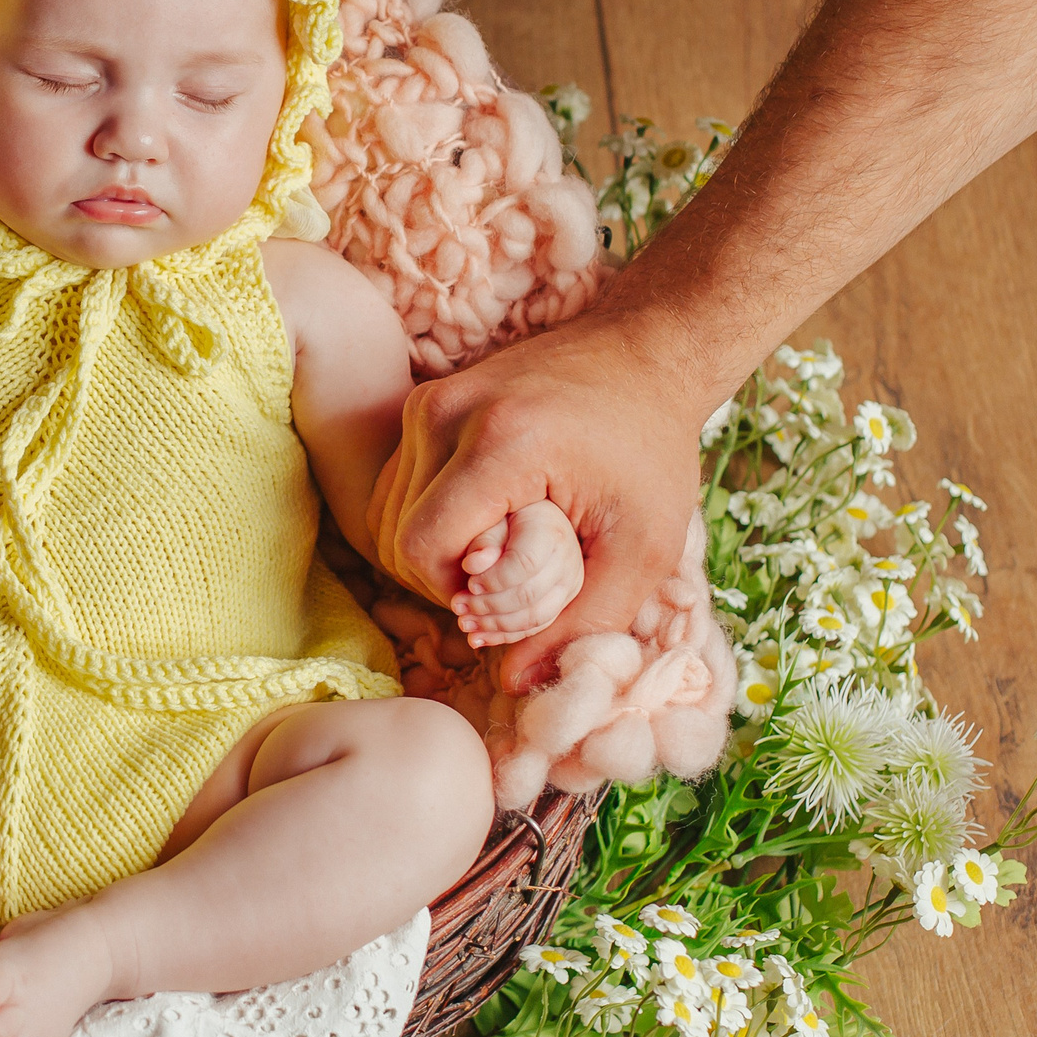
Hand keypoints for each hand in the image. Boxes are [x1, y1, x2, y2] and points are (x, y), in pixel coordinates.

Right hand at [369, 316, 707, 692]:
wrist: (646, 354)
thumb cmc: (650, 449)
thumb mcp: (643, 548)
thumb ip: (582, 622)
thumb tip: (516, 682)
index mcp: (502, 444)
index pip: (420, 547)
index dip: (453, 594)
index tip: (507, 598)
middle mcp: (448, 412)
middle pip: (394, 534)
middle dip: (442, 579)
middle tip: (506, 583)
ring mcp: (430, 399)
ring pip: (385, 512)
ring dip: (431, 551)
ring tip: (497, 554)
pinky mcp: (425, 399)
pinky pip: (396, 485)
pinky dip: (426, 518)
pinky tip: (482, 525)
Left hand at [449, 501, 582, 647]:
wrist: (534, 524)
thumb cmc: (508, 519)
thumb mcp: (494, 520)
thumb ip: (484, 540)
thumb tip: (472, 565)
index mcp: (551, 532)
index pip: (524, 564)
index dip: (494, 579)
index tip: (469, 583)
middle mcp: (568, 560)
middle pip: (529, 595)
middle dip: (488, 606)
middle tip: (457, 606)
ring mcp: (570, 585)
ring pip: (534, 618)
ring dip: (494, 626)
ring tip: (464, 624)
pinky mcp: (563, 603)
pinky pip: (535, 627)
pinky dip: (504, 636)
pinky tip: (477, 638)